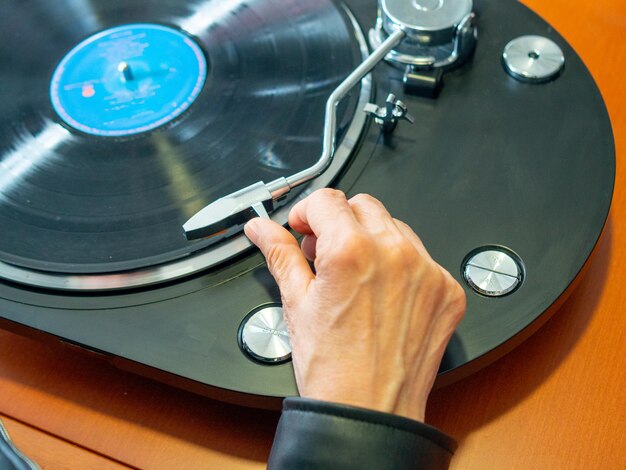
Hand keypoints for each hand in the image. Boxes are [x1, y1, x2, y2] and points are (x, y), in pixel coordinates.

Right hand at [244, 189, 464, 421]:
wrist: (370, 413)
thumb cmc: (333, 369)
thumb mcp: (296, 303)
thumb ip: (279, 253)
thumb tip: (260, 228)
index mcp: (351, 252)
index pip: (327, 199)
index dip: (307, 212)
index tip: (303, 228)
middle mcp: (394, 254)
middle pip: (362, 206)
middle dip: (338, 222)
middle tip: (325, 254)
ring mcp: (426, 271)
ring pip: (395, 227)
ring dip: (371, 239)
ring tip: (355, 276)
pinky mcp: (446, 290)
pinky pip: (422, 257)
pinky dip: (401, 265)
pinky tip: (383, 293)